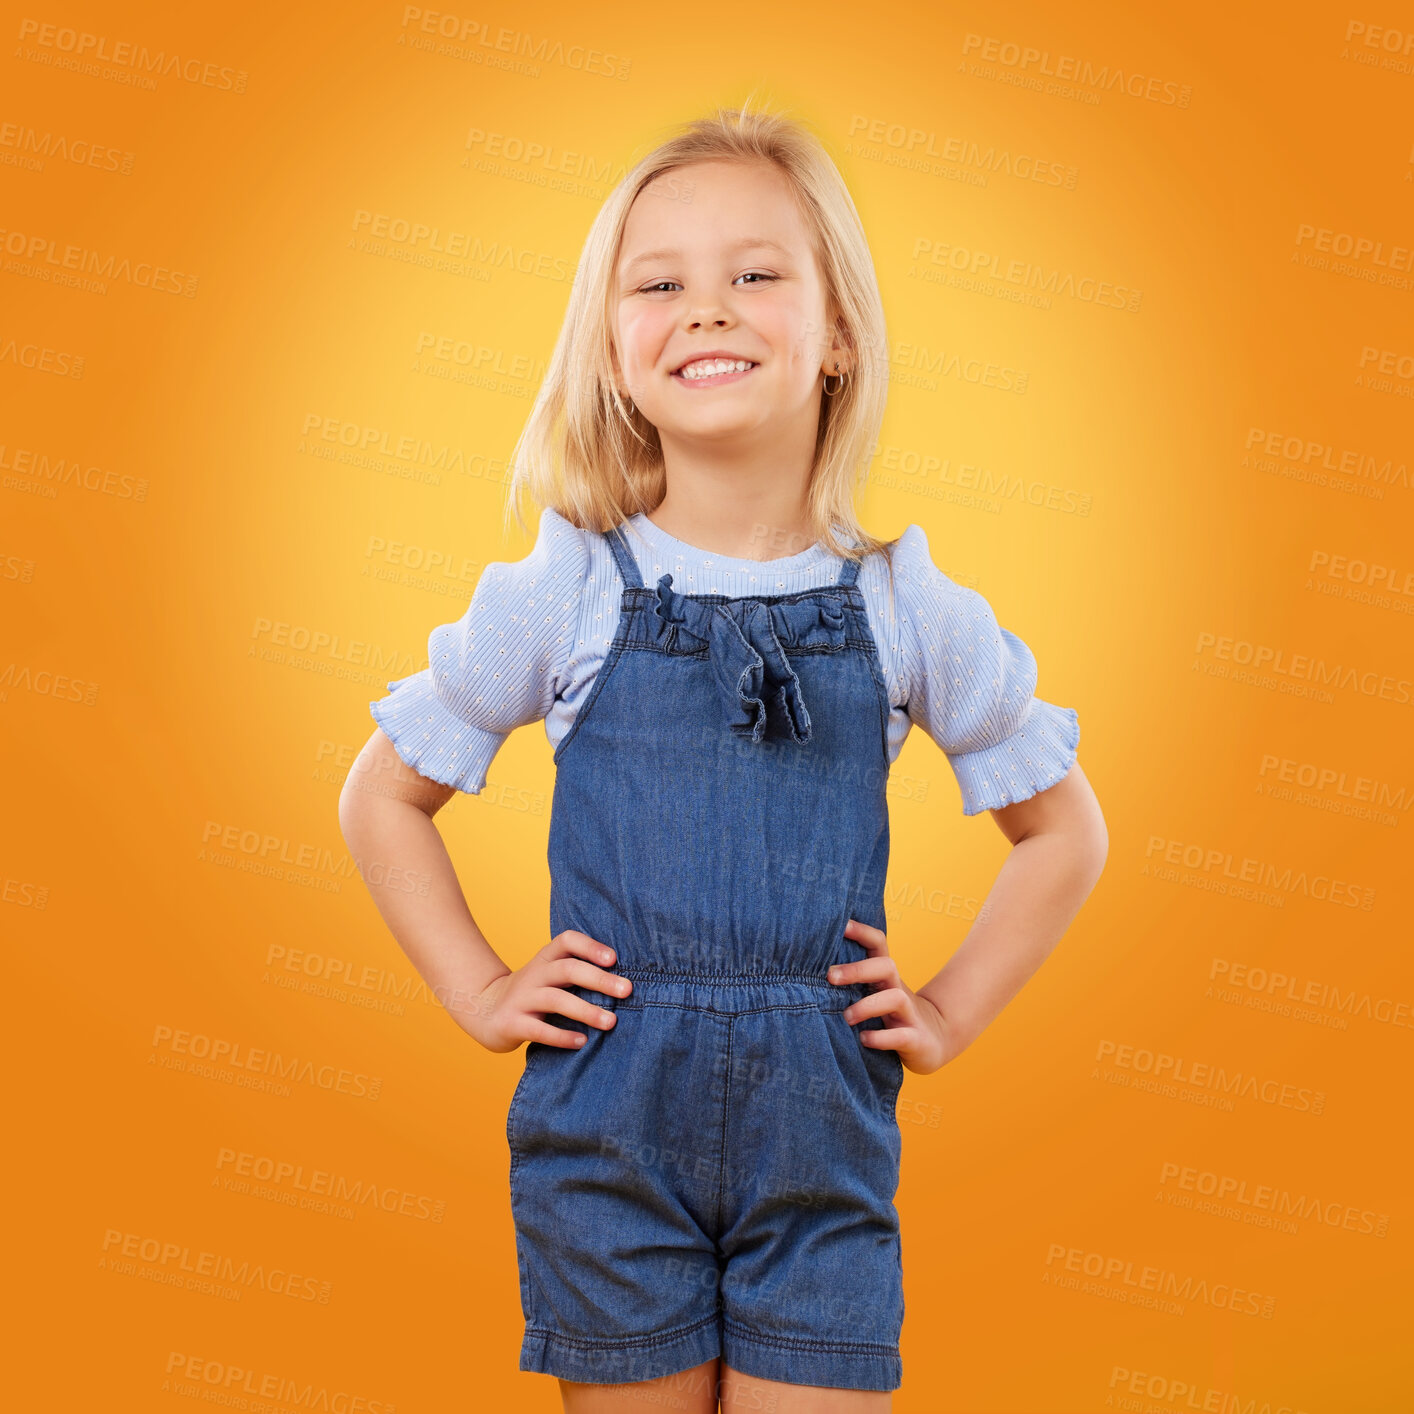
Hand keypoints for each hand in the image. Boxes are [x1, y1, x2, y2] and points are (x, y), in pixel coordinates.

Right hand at [468, 930, 631, 1053]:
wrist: (484, 1011)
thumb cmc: (532, 992)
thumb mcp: (549, 974)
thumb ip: (577, 971)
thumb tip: (624, 980)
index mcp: (545, 959)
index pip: (567, 941)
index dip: (590, 946)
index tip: (614, 959)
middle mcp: (534, 974)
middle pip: (568, 969)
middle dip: (599, 979)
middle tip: (627, 990)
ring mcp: (521, 999)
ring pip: (556, 999)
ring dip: (586, 1011)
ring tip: (611, 1022)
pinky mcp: (513, 1023)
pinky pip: (539, 1030)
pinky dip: (562, 1036)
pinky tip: (582, 1042)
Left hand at [827, 919, 956, 1074]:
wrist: (933, 1040)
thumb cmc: (891, 1014)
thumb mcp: (875, 992)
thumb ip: (851, 980)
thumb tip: (804, 967)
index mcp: (886, 976)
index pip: (878, 943)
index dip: (861, 931)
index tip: (839, 925)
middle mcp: (898, 989)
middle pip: (885, 966)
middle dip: (857, 970)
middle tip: (830, 977)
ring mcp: (909, 1014)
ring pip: (895, 998)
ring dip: (867, 1006)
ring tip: (847, 1017)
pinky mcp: (916, 1040)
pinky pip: (900, 1036)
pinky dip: (880, 1038)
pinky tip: (863, 1039)